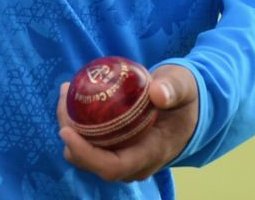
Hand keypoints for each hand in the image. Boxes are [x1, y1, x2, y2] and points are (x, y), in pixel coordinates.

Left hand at [56, 63, 198, 182]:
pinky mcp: (116, 147)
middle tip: (65, 96)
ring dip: (71, 127)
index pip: (113, 166)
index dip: (86, 154)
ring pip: (88, 154)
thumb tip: (158, 93)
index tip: (67, 130)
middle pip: (93, 161)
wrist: (189, 107)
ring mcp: (124, 157)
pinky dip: (78, 123)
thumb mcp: (184, 87)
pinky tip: (73, 97)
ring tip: (66, 92)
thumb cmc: (186, 97)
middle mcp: (134, 163)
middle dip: (71, 135)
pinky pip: (91, 143)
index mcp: (151, 153)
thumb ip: (174, 89)